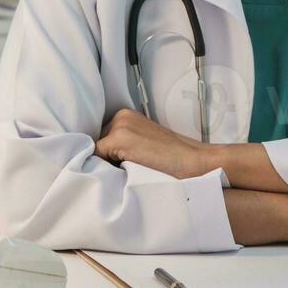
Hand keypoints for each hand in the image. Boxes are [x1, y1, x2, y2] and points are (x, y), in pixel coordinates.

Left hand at [94, 108, 210, 178]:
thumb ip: (123, 146)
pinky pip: (96, 156)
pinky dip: (104, 167)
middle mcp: (121, 116)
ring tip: (127, 170)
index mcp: (126, 115)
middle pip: (96, 143)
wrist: (192, 160)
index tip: (117, 166)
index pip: (101, 138)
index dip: (106, 155)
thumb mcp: (142, 145)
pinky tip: (123, 172)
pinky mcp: (119, 137)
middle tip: (124, 169)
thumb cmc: (170, 159)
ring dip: (104, 163)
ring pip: (95, 150)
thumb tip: (98, 159)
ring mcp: (120, 125)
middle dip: (104, 158)